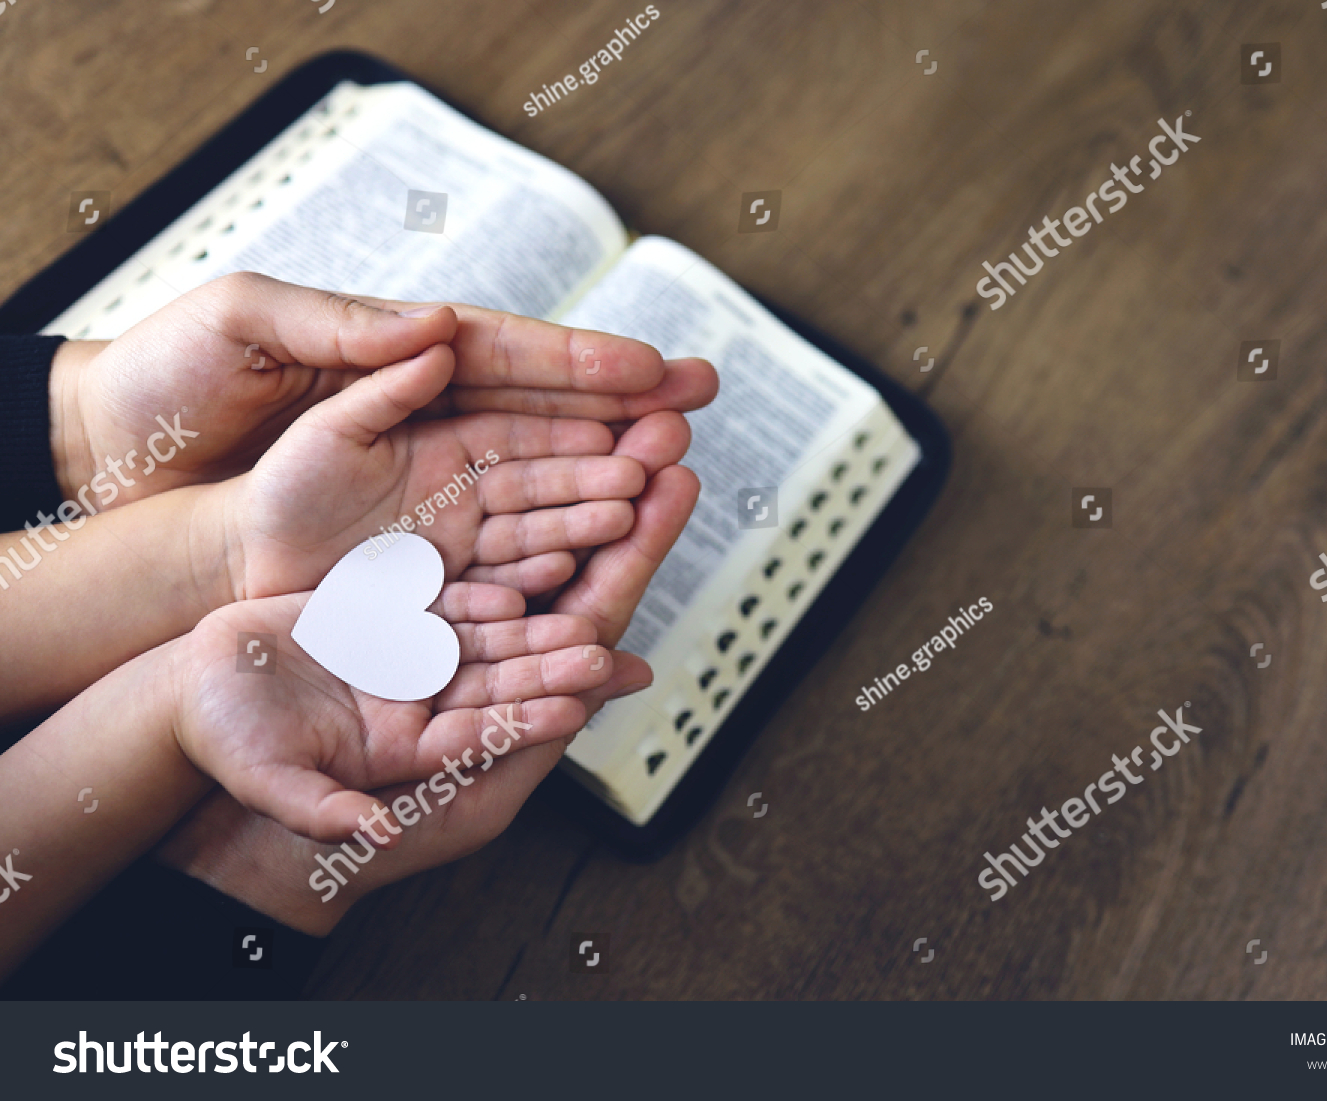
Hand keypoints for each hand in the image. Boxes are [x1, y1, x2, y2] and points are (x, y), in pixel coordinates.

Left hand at [49, 272, 716, 509]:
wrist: (131, 482)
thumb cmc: (175, 385)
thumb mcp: (246, 325)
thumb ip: (346, 327)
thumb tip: (440, 328)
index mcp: (401, 359)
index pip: (512, 357)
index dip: (586, 363)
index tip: (653, 366)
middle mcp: (433, 427)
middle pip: (549, 421)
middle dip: (626, 416)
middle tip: (697, 410)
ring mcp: (432, 495)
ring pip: (539, 488)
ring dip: (604, 485)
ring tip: (664, 484)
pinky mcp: (416, 556)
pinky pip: (499, 552)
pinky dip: (553, 551)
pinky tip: (600, 550)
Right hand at [169, 580, 613, 843]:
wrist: (190, 697)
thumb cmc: (233, 752)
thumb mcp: (281, 793)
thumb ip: (327, 811)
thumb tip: (374, 833)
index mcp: (408, 755)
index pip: (481, 738)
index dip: (526, 722)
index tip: (575, 707)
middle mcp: (418, 706)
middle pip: (496, 683)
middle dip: (548, 667)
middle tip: (601, 651)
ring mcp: (406, 659)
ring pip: (481, 636)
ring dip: (529, 621)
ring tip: (582, 603)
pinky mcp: (388, 616)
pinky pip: (443, 597)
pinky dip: (479, 584)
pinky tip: (521, 565)